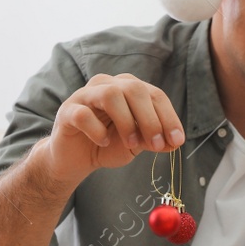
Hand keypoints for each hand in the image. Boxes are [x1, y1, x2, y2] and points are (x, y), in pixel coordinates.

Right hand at [43, 74, 184, 185]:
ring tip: (131, 144)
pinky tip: (103, 142)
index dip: (168, 117)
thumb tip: (174, 142)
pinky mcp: (67, 110)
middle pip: (134, 89)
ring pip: (110, 94)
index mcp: (128, 89)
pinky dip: (96, 130)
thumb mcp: (135, 145)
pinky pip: (83, 114)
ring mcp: (85, 95)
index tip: (177, 141)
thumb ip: (153, 140)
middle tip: (156, 145)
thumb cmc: (107, 146)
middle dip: (150, 118)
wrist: (75, 160)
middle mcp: (107, 85)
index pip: (154, 95)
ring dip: (126, 122)